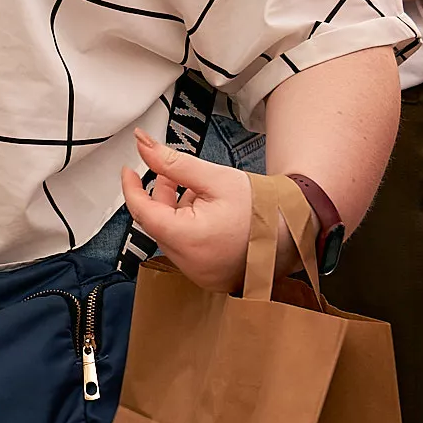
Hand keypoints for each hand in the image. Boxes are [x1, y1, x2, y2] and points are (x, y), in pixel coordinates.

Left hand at [119, 133, 254, 283]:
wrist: (294, 229)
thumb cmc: (260, 205)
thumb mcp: (213, 177)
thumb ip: (172, 162)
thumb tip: (143, 144)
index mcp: (188, 239)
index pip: (142, 212)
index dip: (132, 188)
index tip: (129, 171)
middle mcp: (189, 263)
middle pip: (158, 224)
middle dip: (161, 196)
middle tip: (174, 174)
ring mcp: (199, 274)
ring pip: (171, 237)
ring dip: (176, 212)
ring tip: (199, 192)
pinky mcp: (207, 278)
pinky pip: (186, 251)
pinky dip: (189, 230)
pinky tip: (208, 214)